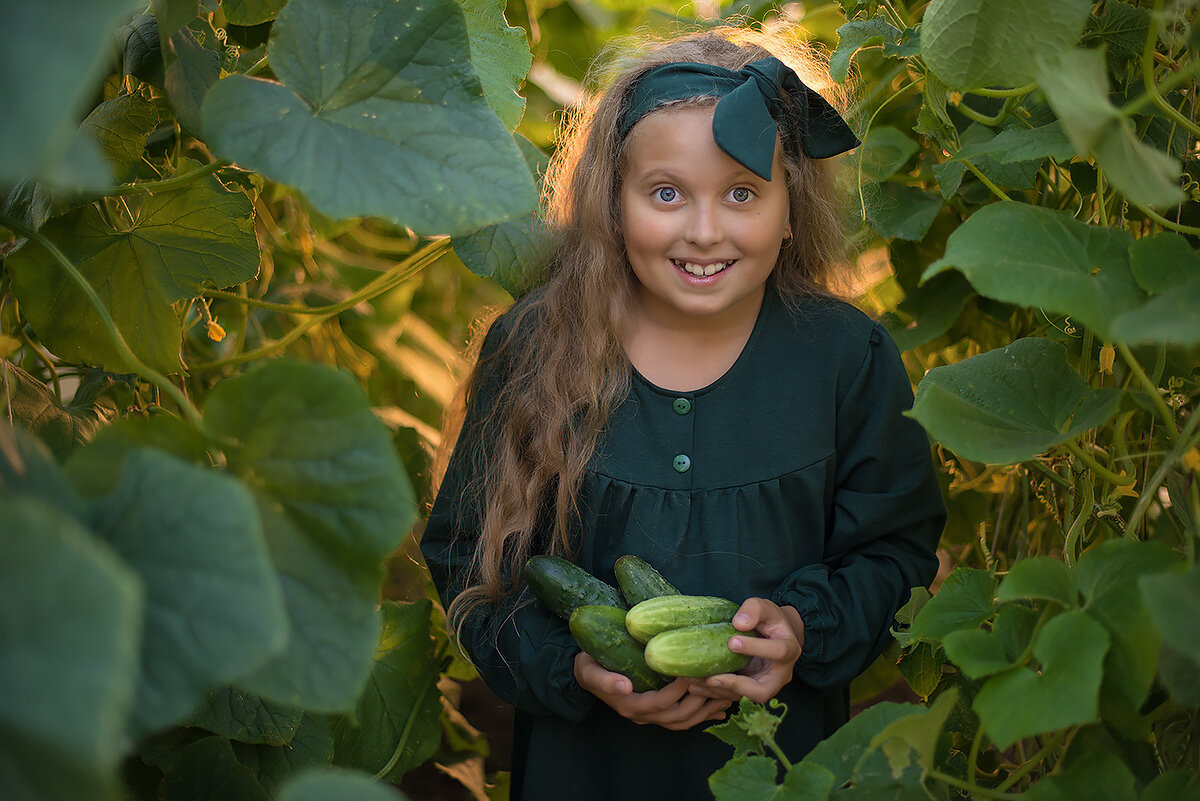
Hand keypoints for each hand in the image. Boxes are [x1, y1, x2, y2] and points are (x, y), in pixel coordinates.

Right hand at [573, 652, 730, 729]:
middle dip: (701, 700)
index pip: (661, 702)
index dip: (679, 689)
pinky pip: (682, 720)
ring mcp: (649, 716)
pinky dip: (701, 716)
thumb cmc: (588, 666)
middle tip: (720, 682)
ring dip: (706, 710)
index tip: (694, 670)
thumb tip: (624, 687)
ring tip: (726, 696)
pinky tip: (718, 709)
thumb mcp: (590, 670)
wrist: (584, 674)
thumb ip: (605, 680)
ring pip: (683, 721)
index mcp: (629, 705)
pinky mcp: (656, 713)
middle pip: (678, 715)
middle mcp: (641, 715)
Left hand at [690, 597, 804, 703]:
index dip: (755, 648)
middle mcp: (781, 674)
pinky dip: (715, 693)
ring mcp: (767, 685)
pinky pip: (734, 696)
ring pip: (745, 697)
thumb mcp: (765, 607)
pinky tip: (694, 686)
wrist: (774, 635)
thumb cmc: (769, 619)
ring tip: (696, 682)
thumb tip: (738, 623)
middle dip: (736, 686)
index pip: (778, 652)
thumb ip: (754, 610)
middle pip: (763, 691)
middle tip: (712, 677)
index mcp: (789, 649)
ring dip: (720, 691)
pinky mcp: (751, 689)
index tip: (731, 642)